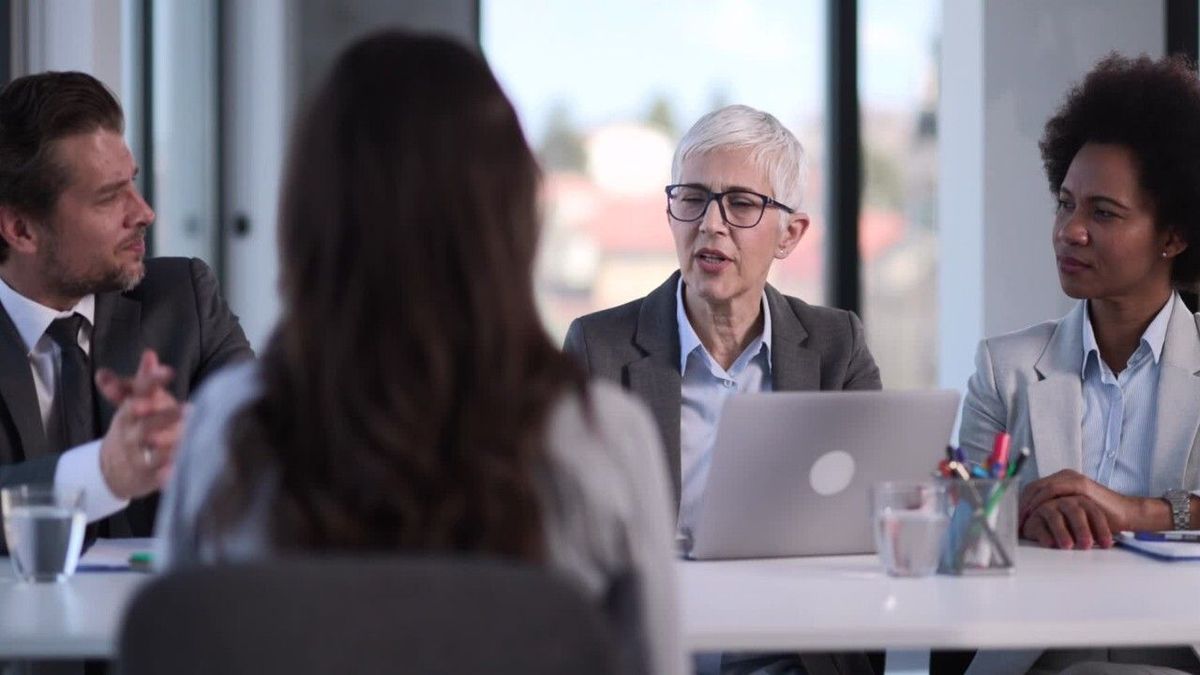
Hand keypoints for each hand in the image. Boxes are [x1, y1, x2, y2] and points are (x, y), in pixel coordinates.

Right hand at [95, 350, 183, 499]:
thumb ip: (142, 380)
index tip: (169, 371)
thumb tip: (150, 354)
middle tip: (189, 408)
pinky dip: (166, 475)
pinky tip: (177, 470)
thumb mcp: (133, 403)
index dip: (151, 381)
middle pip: (146, 424)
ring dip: (169, 446)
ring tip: (187, 437)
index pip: (138, 393)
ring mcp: (139, 457)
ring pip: (152, 452)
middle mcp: (132, 434)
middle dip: (164, 417)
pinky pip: (158, 477)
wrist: (111, 469)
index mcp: (130, 411)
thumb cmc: (133, 427)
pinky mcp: (148, 477)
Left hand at [1019, 469, 1164, 535]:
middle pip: (1033, 487)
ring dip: (1028, 503)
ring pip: (1040, 487)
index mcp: (1061, 481)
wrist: (1126, 514)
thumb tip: (1033, 522)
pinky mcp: (1080, 484)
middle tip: (1012, 520)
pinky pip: (1053, 490)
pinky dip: (1040, 501)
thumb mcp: (1072, 512)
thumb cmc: (1099, 517)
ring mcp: (1072, 478)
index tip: (1013, 518)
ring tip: (1020, 519)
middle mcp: (1065, 476)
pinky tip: (1034, 513)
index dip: (1021, 502)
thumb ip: (1056, 510)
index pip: (1034, 489)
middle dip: (1020, 503)